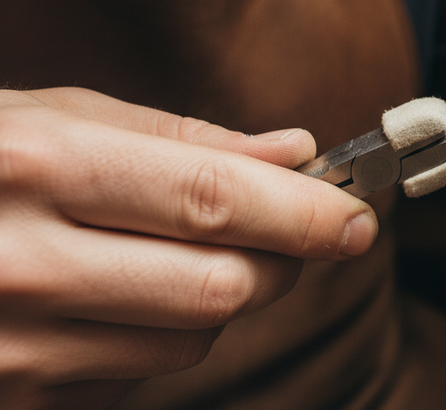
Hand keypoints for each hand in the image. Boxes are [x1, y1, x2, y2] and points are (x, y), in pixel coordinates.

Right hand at [0, 88, 377, 408]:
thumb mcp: (51, 115)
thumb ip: (178, 137)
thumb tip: (292, 152)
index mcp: (35, 165)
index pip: (212, 198)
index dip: (303, 211)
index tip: (358, 214)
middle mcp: (19, 264)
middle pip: (218, 286)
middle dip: (282, 261)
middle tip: (298, 233)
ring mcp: (11, 349)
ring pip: (188, 341)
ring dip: (220, 297)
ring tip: (182, 251)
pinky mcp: (11, 400)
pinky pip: (132, 378)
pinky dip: (156, 337)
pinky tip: (120, 294)